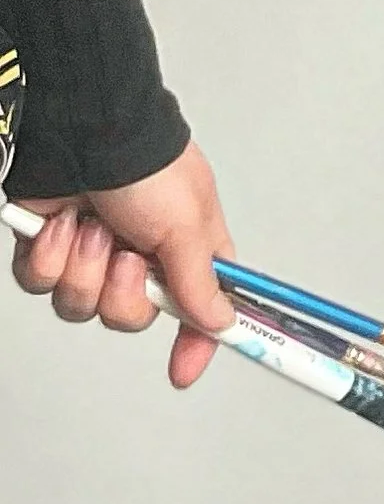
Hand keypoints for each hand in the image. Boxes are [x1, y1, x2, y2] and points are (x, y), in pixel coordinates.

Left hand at [11, 140, 234, 387]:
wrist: (82, 134)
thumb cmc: (145, 163)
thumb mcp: (187, 223)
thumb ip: (200, 282)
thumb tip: (219, 321)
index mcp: (185, 245)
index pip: (199, 307)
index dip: (195, 340)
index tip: (183, 369)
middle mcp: (141, 253)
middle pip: (130, 316)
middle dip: (122, 294)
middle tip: (127, 259)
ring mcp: (94, 252)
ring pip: (81, 307)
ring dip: (84, 269)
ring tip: (91, 229)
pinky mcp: (51, 250)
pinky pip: (43, 286)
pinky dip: (51, 257)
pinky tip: (62, 225)